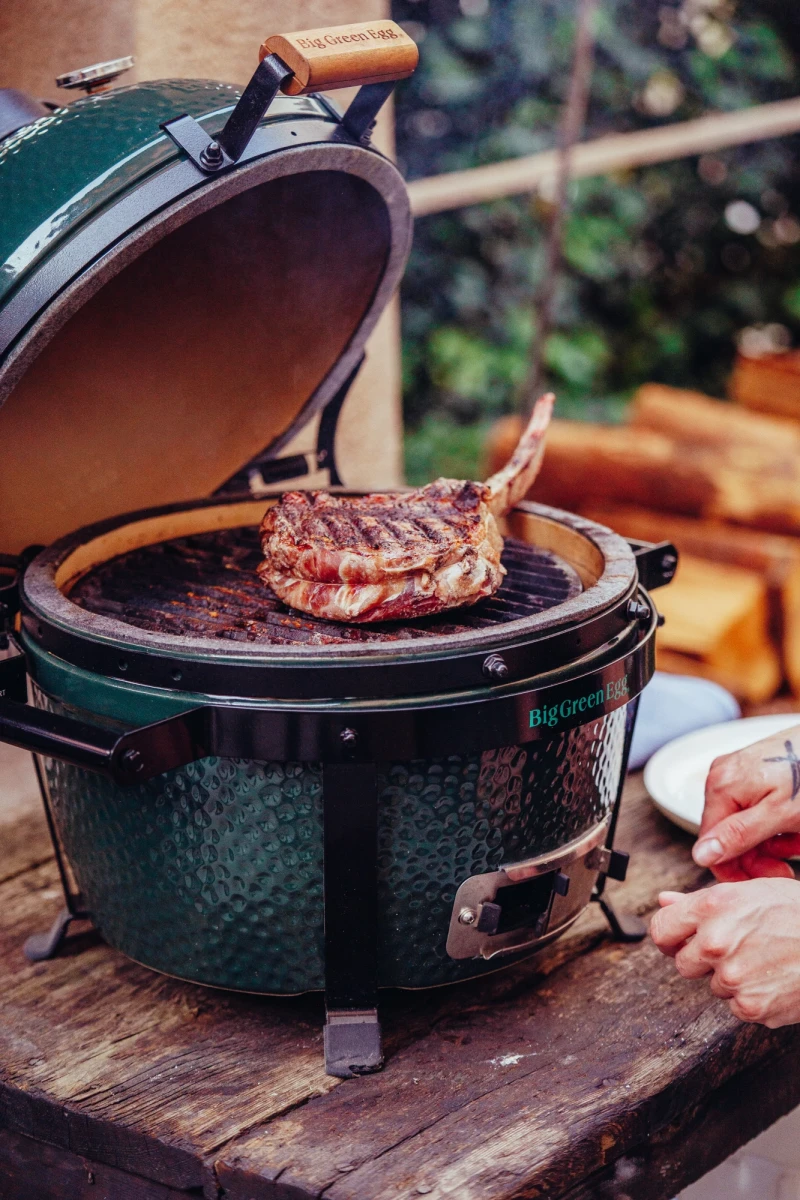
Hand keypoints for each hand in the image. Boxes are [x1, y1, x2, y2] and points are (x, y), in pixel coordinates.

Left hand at [650, 880, 799, 1026]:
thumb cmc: (799, 912)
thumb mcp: (750, 890)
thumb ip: (699, 900)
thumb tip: (665, 901)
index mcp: (712, 907)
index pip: (661, 930)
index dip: (671, 936)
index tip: (680, 940)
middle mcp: (716, 941)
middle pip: (683, 963)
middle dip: (702, 959)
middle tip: (736, 948)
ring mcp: (732, 977)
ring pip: (712, 986)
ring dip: (730, 978)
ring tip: (763, 959)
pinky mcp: (750, 1007)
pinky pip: (736, 1006)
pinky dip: (752, 998)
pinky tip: (774, 978)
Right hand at [694, 724, 799, 880]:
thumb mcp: (779, 813)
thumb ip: (738, 835)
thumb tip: (700, 856)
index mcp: (720, 787)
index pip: (711, 846)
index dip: (738, 870)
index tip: (769, 879)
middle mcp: (720, 776)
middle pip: (726, 835)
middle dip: (759, 856)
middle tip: (787, 867)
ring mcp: (734, 772)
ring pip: (742, 824)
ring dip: (771, 841)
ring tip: (797, 841)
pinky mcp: (749, 770)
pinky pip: (752, 808)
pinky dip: (773, 822)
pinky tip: (793, 826)